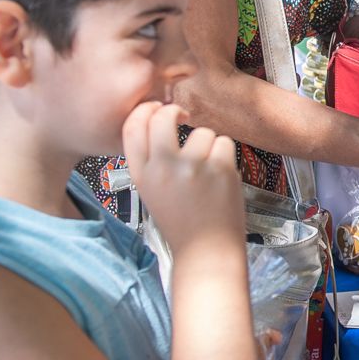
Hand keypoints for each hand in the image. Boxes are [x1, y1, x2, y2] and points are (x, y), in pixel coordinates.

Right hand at [122, 101, 243, 258]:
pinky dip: (226, 156)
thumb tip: (158, 121)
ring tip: (208, 170)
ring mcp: (192, 166)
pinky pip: (224, 143)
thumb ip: (152, 161)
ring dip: (209, 145)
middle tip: (183, 118)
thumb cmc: (183, 222)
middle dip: (174, 112)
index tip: (155, 108)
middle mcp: (163, 168)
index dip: (144, 111)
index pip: (131, 127)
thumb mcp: (153, 192)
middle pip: (162, 118)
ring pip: (202, 132)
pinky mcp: (219, 168)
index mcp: (142, 175)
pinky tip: (221, 176)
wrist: (206, 251)